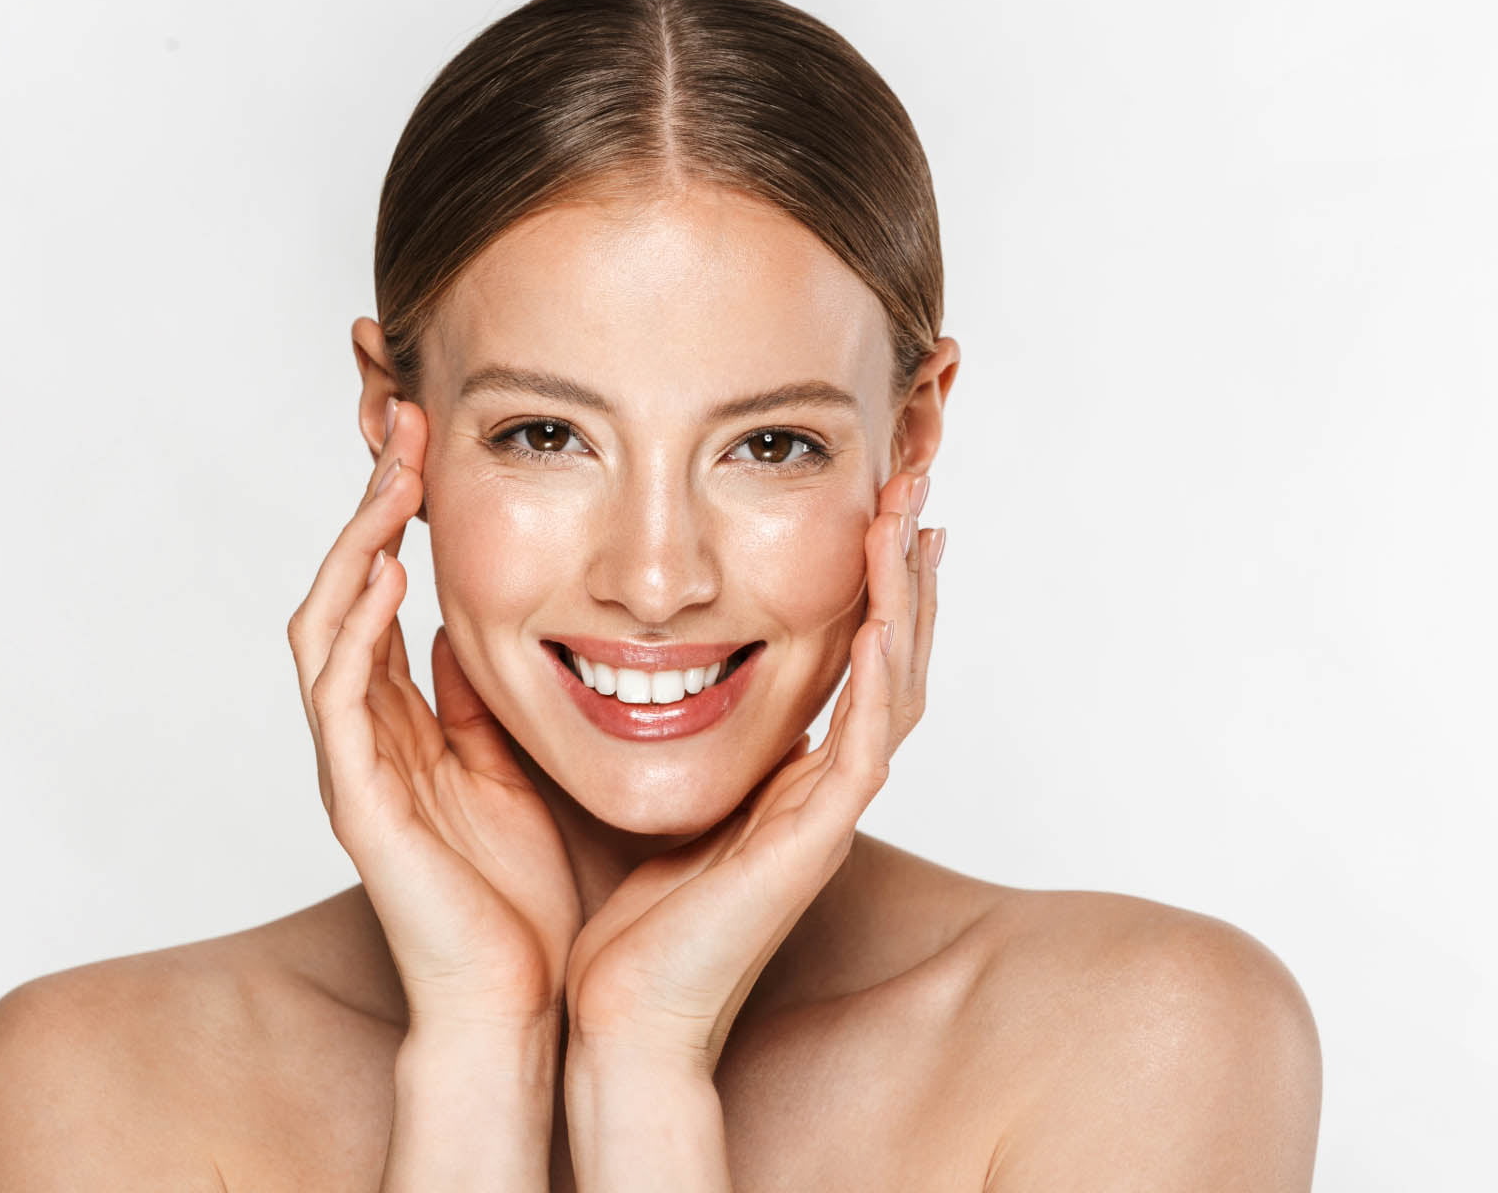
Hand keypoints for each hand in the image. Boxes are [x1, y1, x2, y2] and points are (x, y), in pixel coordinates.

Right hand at [288, 399, 581, 1031]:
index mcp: (409, 724)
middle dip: (367, 503)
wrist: (521, 1008)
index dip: (399, 514)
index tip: (433, 438)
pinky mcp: (358, 802)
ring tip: (392, 469)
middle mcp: (370, 734)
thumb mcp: (525, 768)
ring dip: (356, 541)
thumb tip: (502, 629)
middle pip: (346, 589)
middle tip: (399, 419)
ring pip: (328, 626)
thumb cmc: (531, 898)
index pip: (387, 593)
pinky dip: (356, 627)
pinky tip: (387, 570)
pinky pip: (338, 695)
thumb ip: (497, 702)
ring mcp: (355, 765)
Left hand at [563, 469, 939, 1072]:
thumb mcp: (622, 781)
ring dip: (906, 599)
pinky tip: (886, 611)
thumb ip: (622, 709)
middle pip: (888, 655)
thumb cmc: (620, 920)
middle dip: (902, 566)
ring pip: (895, 686)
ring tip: (914, 514)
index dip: (860, 578)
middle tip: (914, 478)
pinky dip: (882, 675)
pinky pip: (867, 744)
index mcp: (783, 771)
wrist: (621, 1019)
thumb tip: (583, 627)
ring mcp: (826, 813)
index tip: (863, 499)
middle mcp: (818, 785)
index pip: (842, 655)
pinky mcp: (817, 841)